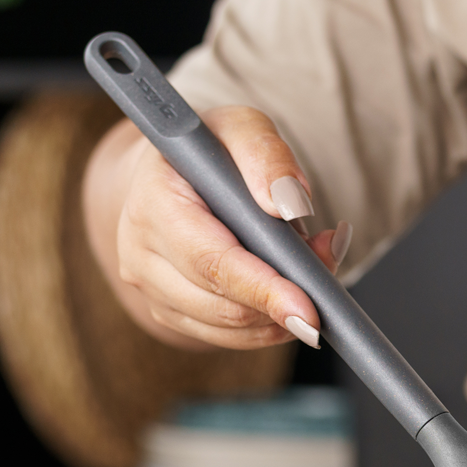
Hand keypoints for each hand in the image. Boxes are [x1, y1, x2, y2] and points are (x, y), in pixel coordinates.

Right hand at [82, 105, 352, 351]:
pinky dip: (269, 326)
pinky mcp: (169, 314)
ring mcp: (150, 289)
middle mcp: (139, 250)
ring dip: (280, 315)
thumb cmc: (213, 151)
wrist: (176, 176)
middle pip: (222, 304)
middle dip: (283, 302)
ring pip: (229, 329)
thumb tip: (290, 206)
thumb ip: (268, 155)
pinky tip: (289, 300)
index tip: (307, 308)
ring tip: (309, 278)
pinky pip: (229, 339)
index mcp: (152, 201)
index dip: (263, 288)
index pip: (211, 260)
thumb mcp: (243, 127)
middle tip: (326, 280)